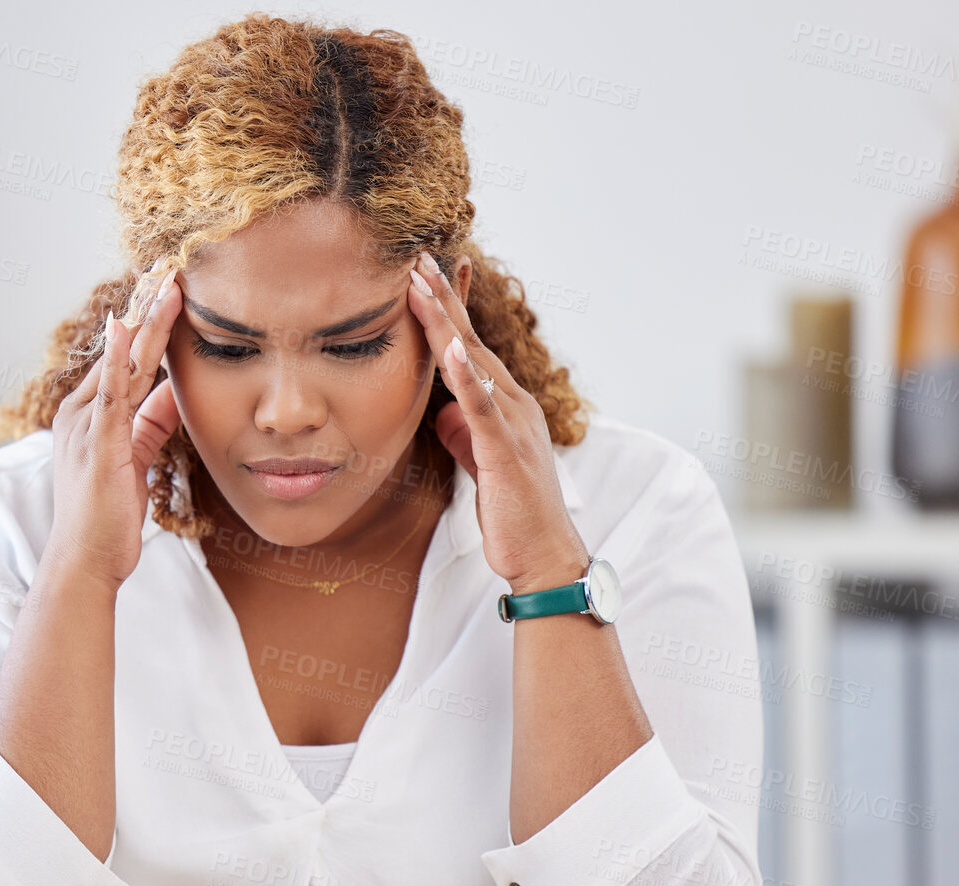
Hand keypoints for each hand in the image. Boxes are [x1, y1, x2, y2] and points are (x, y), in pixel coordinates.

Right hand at [48, 268, 185, 590]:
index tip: (168, 289)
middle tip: (170, 269)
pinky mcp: (98, 444)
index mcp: (89, 416)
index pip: (123, 360)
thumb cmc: (107, 518)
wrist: (85, 562)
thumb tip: (177, 388)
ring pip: (122, 364)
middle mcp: (81, 413)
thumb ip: (153, 422)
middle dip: (147, 310)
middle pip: (122, 351)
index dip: (147, 324)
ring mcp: (87, 427)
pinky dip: (115, 359)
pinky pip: (109, 394)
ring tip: (165, 284)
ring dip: (144, 322)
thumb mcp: (136, 459)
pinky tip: (124, 328)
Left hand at [407, 250, 589, 593]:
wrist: (544, 556)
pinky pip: (482, 407)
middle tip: (414, 257)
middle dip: (441, 297)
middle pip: (470, 340)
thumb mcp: (480, 462)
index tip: (425, 271)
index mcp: (507, 404)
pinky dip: (465, 377)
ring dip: (445, 321)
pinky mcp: (505, 450)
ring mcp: (512, 423)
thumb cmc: (513, 512)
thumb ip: (464, 432)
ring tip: (419, 283)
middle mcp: (514, 403)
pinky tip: (450, 351)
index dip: (449, 308)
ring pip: (474, 362)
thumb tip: (442, 412)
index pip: (472, 346)